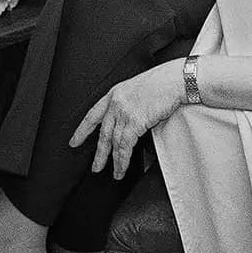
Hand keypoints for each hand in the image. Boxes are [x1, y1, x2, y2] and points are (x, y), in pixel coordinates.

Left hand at [71, 60, 185, 177]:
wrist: (176, 79)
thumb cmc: (164, 81)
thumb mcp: (139, 89)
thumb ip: (130, 104)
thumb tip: (130, 125)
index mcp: (115, 93)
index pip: (92, 114)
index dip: (82, 130)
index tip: (75, 141)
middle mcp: (116, 103)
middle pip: (103, 133)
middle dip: (99, 153)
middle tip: (95, 167)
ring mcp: (125, 112)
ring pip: (114, 142)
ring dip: (114, 161)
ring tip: (115, 173)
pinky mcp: (135, 121)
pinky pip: (125, 146)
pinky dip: (123, 159)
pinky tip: (122, 167)